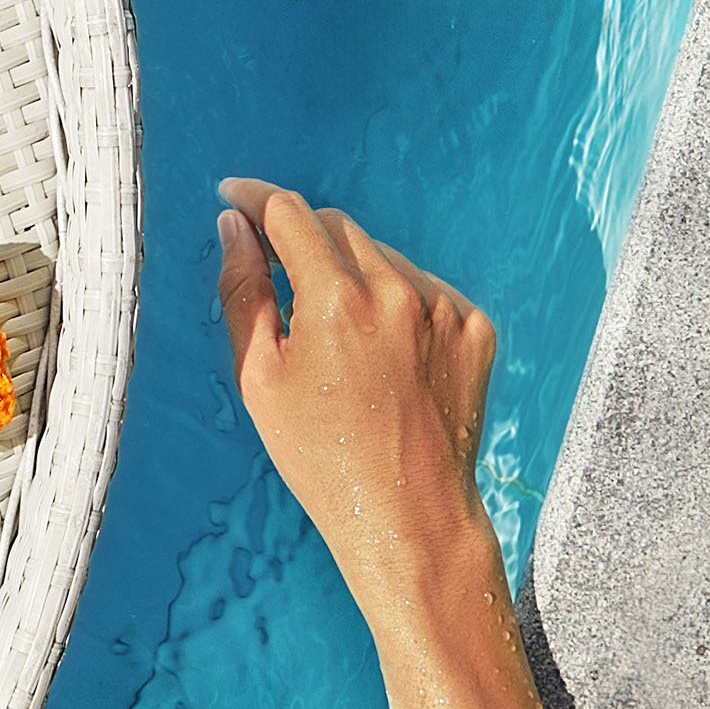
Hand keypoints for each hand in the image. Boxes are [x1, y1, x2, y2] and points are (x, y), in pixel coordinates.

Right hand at [216, 181, 501, 640]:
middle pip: (336, 226)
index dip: (255, 198)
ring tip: (335, 338)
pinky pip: (422, 287)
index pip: (289, 213)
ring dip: (349, 271)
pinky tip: (380, 354)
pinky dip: (394, 301)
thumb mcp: (258, 378)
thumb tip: (234, 226)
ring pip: (381, 255)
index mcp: (335, 300)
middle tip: (275, 270)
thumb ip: (241, 290)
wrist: (408, 512)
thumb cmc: (320, 456)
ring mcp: (444, 308)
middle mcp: (397, 291)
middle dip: (300, 236)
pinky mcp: (476, 327)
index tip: (233, 196)